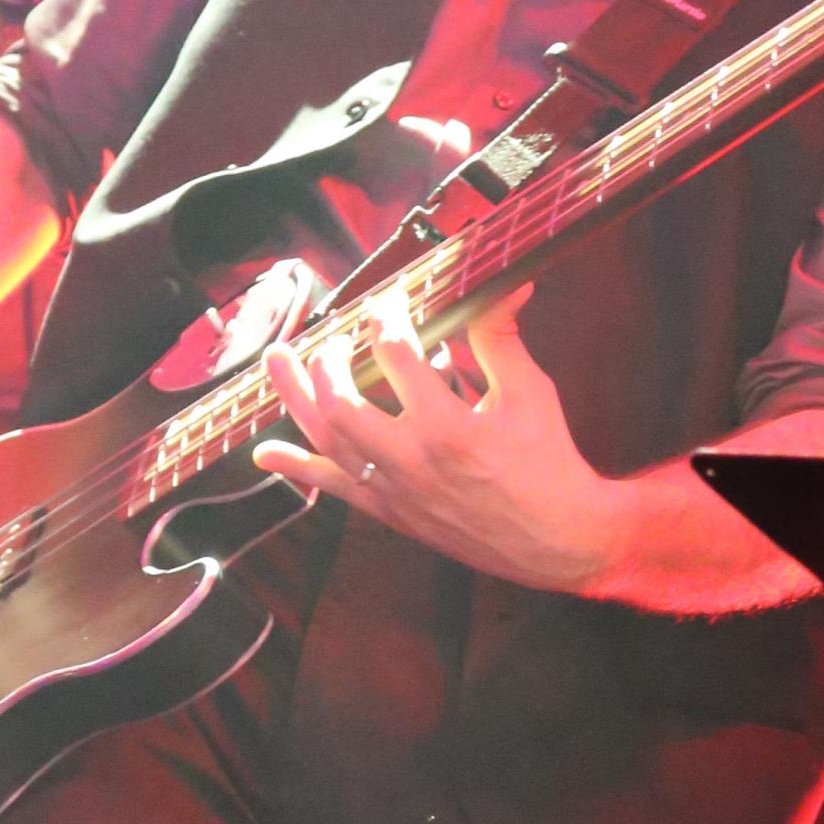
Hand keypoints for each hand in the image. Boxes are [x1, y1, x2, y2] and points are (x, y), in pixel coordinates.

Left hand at [253, 283, 622, 594]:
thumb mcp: (531, 392)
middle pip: (342, 401)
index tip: (385, 302)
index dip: (385, 318)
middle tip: (336, 336)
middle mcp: (411, 460)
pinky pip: (334, 488)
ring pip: (327, 440)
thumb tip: (503, 284)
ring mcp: (395, 490)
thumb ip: (501, 338)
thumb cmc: (548, 462)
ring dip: (296, 398)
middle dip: (329, 359)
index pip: (396, 355)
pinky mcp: (392, 512)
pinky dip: (298, 467)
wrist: (558, 539)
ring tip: (277, 359)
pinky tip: (265, 452)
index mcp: (448, 427)